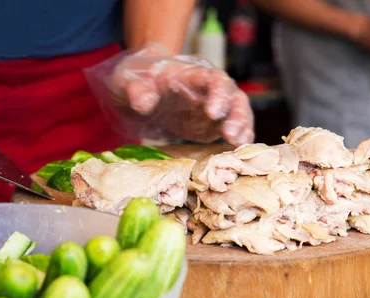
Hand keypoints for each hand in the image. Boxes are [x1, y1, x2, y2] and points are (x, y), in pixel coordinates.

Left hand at [108, 44, 253, 145]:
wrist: (135, 91)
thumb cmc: (134, 80)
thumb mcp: (126, 80)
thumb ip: (136, 89)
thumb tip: (144, 102)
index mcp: (191, 73)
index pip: (214, 78)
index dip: (218, 94)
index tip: (213, 113)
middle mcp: (208, 89)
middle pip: (233, 97)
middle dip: (236, 115)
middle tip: (231, 135)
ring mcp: (212, 107)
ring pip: (238, 113)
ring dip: (242, 128)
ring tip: (240, 145)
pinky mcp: (209, 126)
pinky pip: (230, 131)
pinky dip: (238, 140)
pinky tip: (239, 152)